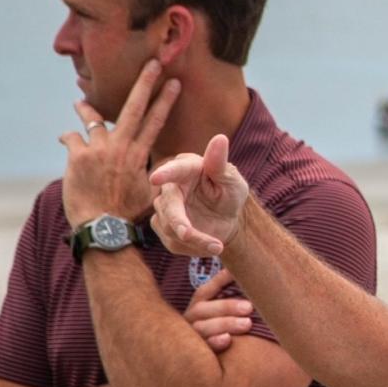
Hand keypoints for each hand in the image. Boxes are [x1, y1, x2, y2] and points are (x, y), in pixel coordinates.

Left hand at [59, 60, 180, 226]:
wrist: (102, 226)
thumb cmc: (127, 213)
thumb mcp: (150, 192)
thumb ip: (154, 173)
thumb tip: (165, 165)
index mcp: (140, 155)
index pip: (156, 121)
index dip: (166, 100)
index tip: (174, 82)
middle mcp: (121, 147)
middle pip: (134, 108)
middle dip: (144, 83)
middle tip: (150, 64)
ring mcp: (98, 149)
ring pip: (93, 119)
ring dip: (86, 108)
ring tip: (80, 101)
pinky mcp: (77, 156)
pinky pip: (72, 137)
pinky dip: (69, 137)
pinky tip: (66, 137)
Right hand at [149, 133, 250, 256]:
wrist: (226, 220)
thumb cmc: (229, 193)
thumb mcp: (231, 180)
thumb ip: (220, 163)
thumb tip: (220, 138)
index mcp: (186, 168)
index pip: (175, 170)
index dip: (166, 174)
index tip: (155, 178)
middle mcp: (170, 187)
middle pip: (168, 206)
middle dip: (178, 222)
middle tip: (188, 234)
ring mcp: (164, 208)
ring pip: (170, 228)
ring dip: (195, 239)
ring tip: (218, 244)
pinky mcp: (163, 228)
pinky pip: (173, 242)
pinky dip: (193, 248)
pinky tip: (209, 244)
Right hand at [183, 267, 252, 351]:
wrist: (205, 367)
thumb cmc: (224, 331)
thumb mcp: (225, 314)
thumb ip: (231, 297)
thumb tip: (243, 275)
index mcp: (197, 308)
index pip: (205, 291)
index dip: (219, 281)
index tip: (235, 273)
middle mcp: (190, 321)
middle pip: (203, 309)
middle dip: (227, 306)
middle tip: (250, 307)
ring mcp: (190, 338)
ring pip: (202, 328)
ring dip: (225, 324)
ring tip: (247, 323)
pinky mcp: (194, 355)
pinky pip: (203, 349)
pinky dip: (215, 343)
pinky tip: (228, 340)